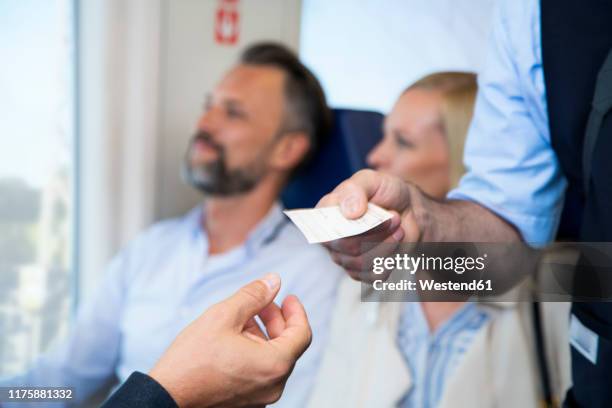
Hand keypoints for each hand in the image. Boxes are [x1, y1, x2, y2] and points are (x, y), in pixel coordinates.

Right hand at [149, 273, 311, 407]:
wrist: (166, 396)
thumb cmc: (193, 359)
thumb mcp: (224, 315)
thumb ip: (254, 295)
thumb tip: (274, 281)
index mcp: (275, 364)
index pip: (302, 333)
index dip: (297, 311)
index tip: (288, 297)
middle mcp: (273, 386)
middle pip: (288, 345)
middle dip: (276, 320)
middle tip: (260, 303)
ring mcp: (261, 398)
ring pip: (273, 359)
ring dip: (263, 335)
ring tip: (241, 319)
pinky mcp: (247, 403)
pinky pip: (260, 373)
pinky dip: (255, 353)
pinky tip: (234, 340)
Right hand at [317, 169, 420, 281]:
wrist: (408, 209)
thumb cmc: (385, 192)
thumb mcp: (371, 180)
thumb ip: (355, 190)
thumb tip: (349, 212)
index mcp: (326, 214)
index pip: (324, 229)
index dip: (346, 226)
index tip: (366, 212)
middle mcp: (331, 237)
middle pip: (346, 247)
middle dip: (376, 233)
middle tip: (394, 218)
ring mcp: (345, 257)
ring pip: (361, 263)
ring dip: (386, 245)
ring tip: (398, 229)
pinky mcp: (362, 271)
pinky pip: (373, 275)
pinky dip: (390, 260)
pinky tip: (395, 244)